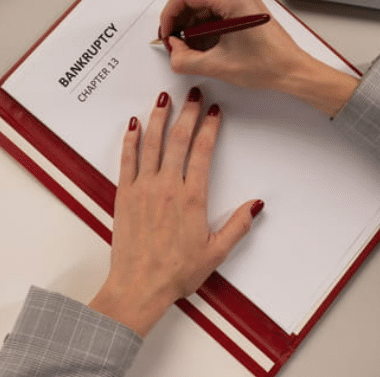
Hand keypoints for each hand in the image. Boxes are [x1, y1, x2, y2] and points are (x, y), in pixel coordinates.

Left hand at [88, 88, 262, 336]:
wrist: (139, 285)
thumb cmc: (175, 272)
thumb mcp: (216, 252)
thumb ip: (237, 226)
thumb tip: (255, 204)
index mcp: (192, 198)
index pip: (202, 151)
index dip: (209, 127)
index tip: (213, 110)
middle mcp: (167, 187)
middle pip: (179, 140)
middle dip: (187, 113)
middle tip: (193, 94)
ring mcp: (143, 188)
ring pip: (152, 143)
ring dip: (159, 117)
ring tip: (164, 98)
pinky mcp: (124, 195)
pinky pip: (127, 159)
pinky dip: (130, 139)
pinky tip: (133, 124)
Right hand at [160, 0, 307, 90]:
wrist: (291, 69)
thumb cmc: (268, 63)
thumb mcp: (218, 65)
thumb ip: (185, 59)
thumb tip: (173, 50)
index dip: (169, 16)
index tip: (166, 35)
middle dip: (180, 24)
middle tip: (176, 46)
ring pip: (201, 6)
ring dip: (191, 28)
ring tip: (191, 50)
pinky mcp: (241, 5)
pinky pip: (212, 11)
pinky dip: (203, 28)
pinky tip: (204, 46)